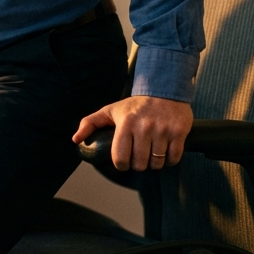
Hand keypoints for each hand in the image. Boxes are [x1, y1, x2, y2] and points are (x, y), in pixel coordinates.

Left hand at [71, 95, 192, 170]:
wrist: (165, 89)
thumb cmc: (135, 105)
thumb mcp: (110, 110)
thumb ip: (90, 123)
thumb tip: (75, 140)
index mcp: (125, 124)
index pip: (120, 158)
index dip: (122, 164)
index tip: (124, 160)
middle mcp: (144, 127)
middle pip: (140, 164)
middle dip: (139, 165)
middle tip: (139, 157)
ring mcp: (163, 130)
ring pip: (157, 163)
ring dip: (154, 163)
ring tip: (152, 153)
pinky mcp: (179, 132)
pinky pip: (174, 158)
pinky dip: (169, 160)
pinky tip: (165, 152)